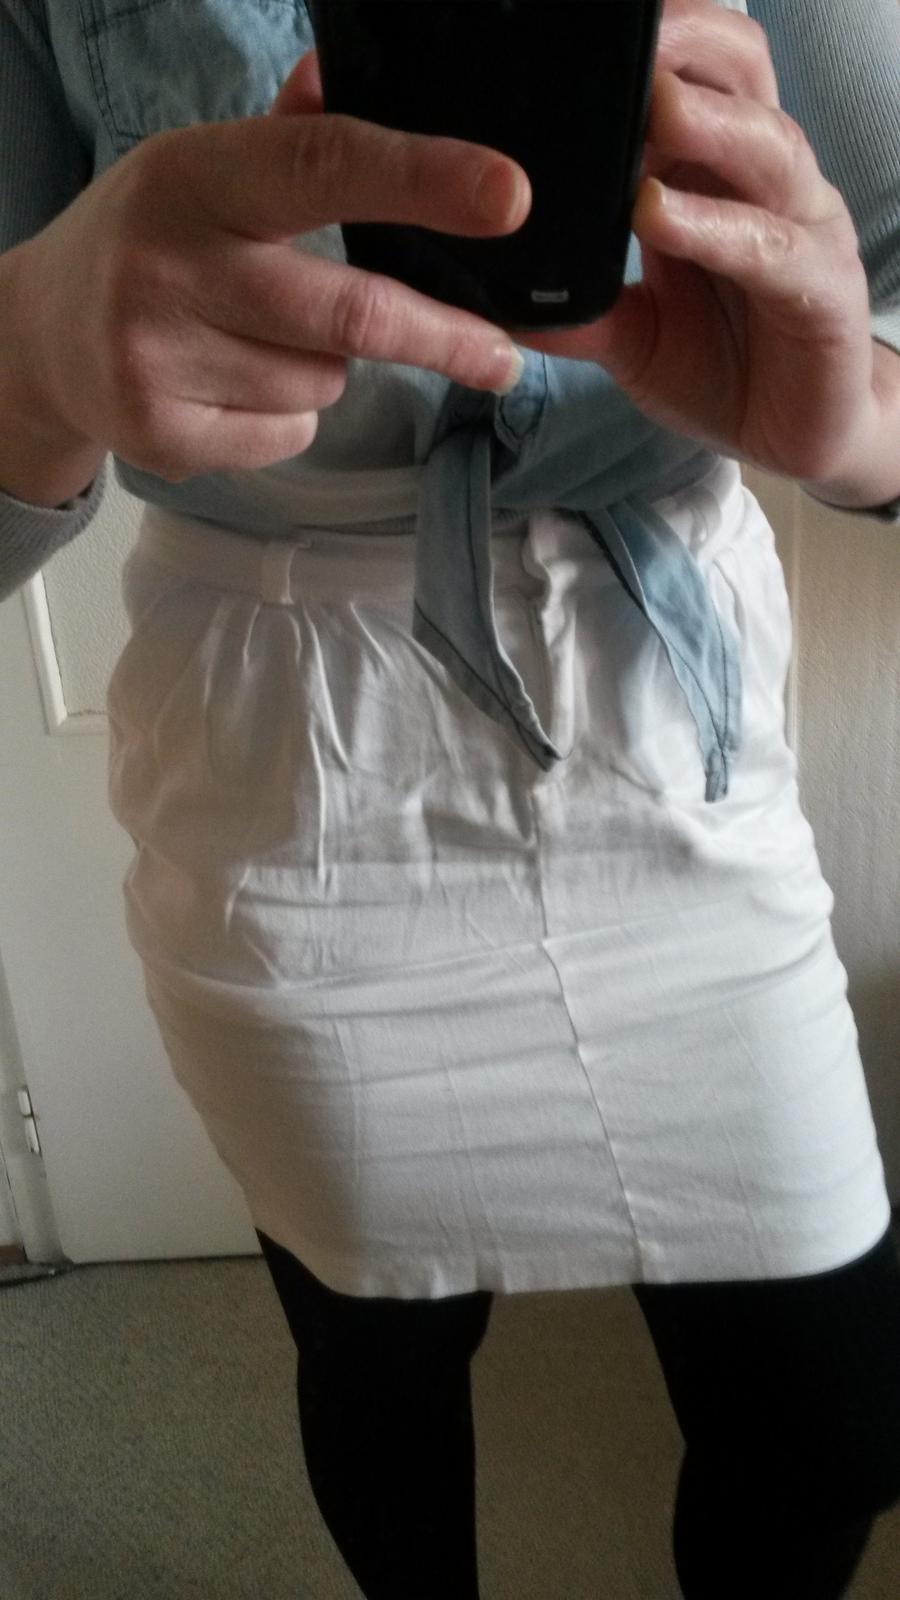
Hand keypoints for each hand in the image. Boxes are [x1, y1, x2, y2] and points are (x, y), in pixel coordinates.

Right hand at [13, 50, 527, 483]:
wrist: (42, 339)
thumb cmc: (150, 241)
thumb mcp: (202, 171)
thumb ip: (286, 138)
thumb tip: (343, 74)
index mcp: (193, 176)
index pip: (323, 166)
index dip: (423, 180)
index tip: (506, 196)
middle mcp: (171, 266)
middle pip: (349, 316)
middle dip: (441, 338)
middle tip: (500, 353)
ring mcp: (159, 358)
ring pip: (323, 383)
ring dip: (328, 369)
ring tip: (262, 342)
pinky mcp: (162, 436)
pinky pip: (289, 433)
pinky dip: (288, 416)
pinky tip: (231, 386)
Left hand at [508, 0, 880, 491]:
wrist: (798, 436)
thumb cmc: (719, 366)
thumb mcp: (629, 335)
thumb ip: (574, 309)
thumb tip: (488, 300)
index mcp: (712, 174)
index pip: (692, 72)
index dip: (651, 43)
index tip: (580, 31)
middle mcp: (762, 182)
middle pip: (741, 74)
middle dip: (686, 47)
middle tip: (627, 43)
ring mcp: (802, 229)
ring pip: (767, 146)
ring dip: (708, 124)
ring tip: (653, 110)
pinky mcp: (825, 291)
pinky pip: (772, 247)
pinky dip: (716, 226)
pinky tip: (662, 215)